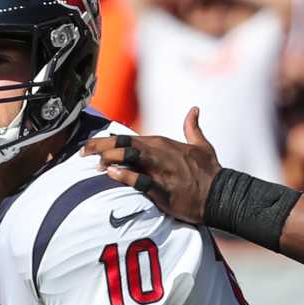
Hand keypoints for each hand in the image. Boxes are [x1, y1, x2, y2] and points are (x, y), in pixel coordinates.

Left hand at [83, 109, 220, 223]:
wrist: (221, 194)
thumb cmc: (210, 171)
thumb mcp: (202, 145)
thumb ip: (193, 127)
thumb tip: (194, 110)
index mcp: (162, 144)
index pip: (127, 139)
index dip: (106, 142)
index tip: (89, 147)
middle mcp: (159, 154)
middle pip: (123, 146)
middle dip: (100, 148)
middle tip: (82, 152)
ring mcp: (160, 171)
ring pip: (129, 159)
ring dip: (109, 160)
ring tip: (94, 164)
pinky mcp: (163, 190)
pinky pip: (141, 181)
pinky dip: (126, 176)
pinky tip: (112, 174)